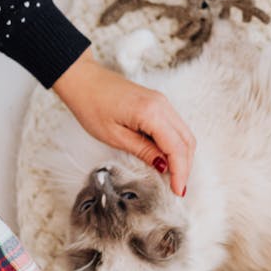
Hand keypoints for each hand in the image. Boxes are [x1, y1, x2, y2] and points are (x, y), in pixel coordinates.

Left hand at [51, 48, 194, 195]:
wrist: (83, 80)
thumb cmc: (91, 105)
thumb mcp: (115, 136)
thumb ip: (143, 151)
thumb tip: (164, 166)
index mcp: (152, 113)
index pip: (176, 148)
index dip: (180, 172)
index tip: (177, 191)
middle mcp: (162, 105)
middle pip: (187, 141)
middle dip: (185, 166)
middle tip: (177, 188)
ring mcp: (162, 101)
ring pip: (184, 133)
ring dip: (182, 156)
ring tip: (173, 177)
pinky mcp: (157, 102)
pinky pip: (175, 126)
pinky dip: (175, 144)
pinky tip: (166, 158)